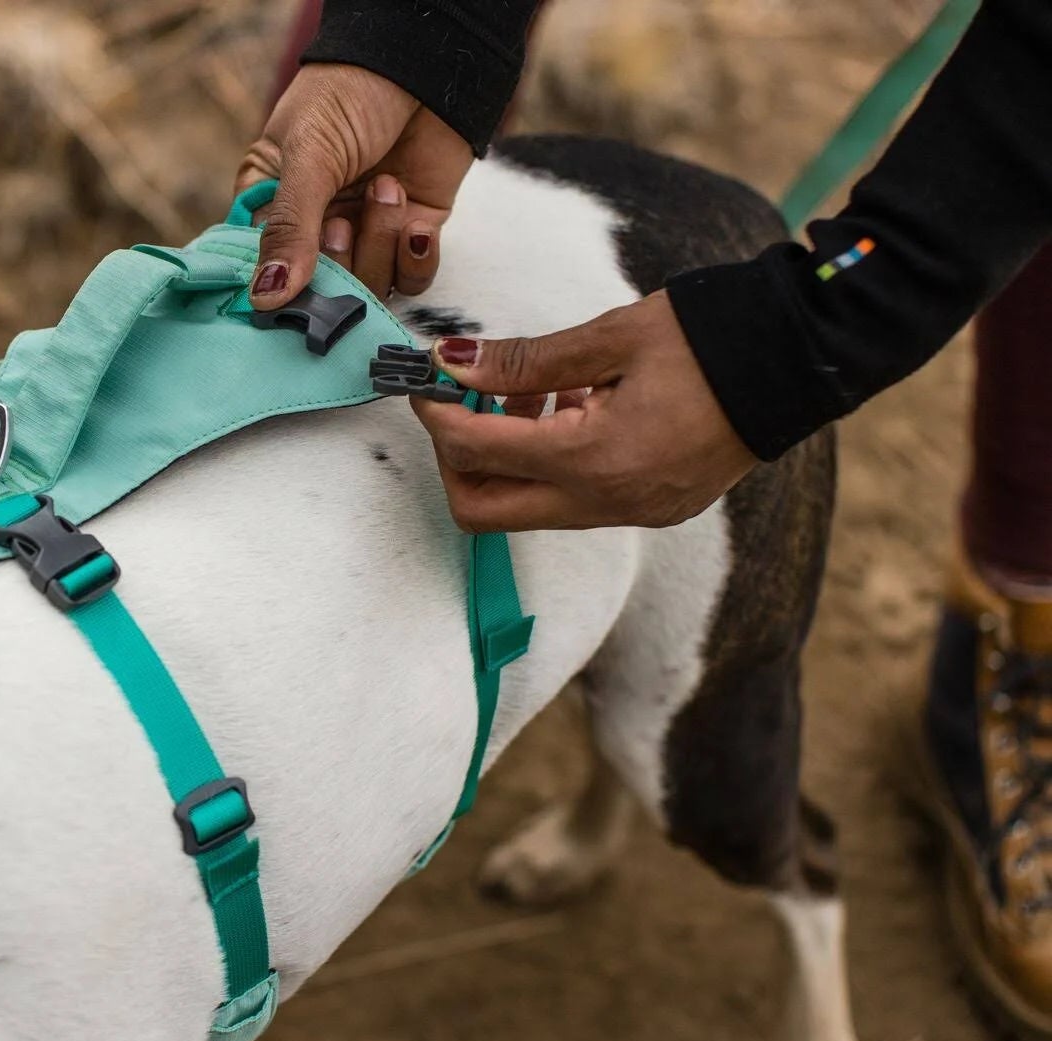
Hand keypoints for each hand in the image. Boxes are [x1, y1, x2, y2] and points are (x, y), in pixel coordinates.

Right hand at [236, 64, 472, 308]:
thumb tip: (264, 298)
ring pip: (369, 286)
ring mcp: (366, 233)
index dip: (279, 285)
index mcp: (271, 205)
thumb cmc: (349, 93)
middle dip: (337, 263)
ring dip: (379, 245)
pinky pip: (412, 278)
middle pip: (321, 291)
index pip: (264, 271)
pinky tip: (415, 221)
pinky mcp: (413, 232)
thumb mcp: (308, 154)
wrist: (424, 61)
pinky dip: (415, 257)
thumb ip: (289, 227)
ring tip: (386, 189)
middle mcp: (316, 228)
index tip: (291, 284)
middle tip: (341, 222)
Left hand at [413, 291, 759, 531]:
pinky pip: (573, 501)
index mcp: (594, 459)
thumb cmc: (713, 336)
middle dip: (456, 458)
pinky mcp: (651, 508)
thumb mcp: (610, 337)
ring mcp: (632, 512)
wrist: (805, 358)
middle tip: (466, 400)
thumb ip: (524, 360)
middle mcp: (609, 502)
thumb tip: (453, 364)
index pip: (475, 454)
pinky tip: (571, 408)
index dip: (436, 414)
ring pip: (527, 509)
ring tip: (531, 392)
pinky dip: (550, 463)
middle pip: (484, 511)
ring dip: (506, 458)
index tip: (426, 379)